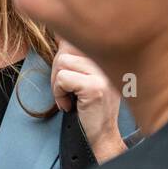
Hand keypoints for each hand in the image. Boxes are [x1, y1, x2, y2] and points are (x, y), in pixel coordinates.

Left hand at [51, 39, 124, 161]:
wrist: (103, 135)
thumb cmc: (91, 106)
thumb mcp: (87, 76)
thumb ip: (77, 56)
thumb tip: (59, 32)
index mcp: (109, 56)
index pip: (78, 36)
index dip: (63, 45)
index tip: (61, 62)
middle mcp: (110, 61)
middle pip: (66, 48)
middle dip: (56, 69)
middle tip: (62, 89)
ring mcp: (104, 74)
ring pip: (62, 62)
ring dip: (56, 83)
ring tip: (67, 97)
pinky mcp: (95, 87)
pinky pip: (62, 79)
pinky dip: (58, 93)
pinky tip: (69, 105)